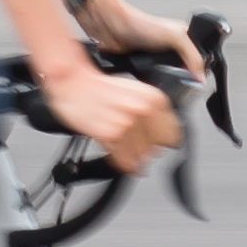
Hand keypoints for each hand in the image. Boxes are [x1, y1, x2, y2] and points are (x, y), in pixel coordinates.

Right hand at [36, 58, 182, 174]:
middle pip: (157, 149)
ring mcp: (127, 125)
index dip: (163, 141)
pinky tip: (118, 156)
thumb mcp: (137, 93)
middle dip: (148, 150)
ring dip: (133, 157)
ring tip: (125, 148)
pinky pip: (123, 161)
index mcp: (154, 99)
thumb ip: (152, 112)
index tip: (158, 144)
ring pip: (141, 158)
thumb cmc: (100, 87)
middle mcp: (143, 111)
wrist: (74, 84)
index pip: (172, 135)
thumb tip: (162, 134)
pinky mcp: (110, 136)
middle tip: (137, 145)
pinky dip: (122, 162)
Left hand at [78, 0, 204, 76]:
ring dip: (164, 82)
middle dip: (181, 79)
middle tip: (178, 83)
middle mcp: (171, 49)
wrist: (112, 27)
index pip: (199, 60)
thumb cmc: (140, 23)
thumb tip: (200, 77)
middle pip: (183, 73)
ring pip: (166, 79)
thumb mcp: (175, 37)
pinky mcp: (142, 67)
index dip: (199, 72)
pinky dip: (150, 84)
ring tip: (163, 82)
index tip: (197, 83)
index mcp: (184, 39)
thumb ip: (192, 56)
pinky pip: (150, 81)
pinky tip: (149, 83)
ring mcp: (156, 59)